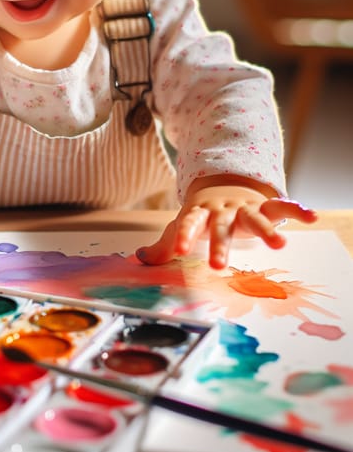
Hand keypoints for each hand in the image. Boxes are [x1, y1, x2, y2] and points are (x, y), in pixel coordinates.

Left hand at [136, 176, 316, 268]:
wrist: (221, 185)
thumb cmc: (200, 214)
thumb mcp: (181, 226)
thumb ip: (165, 245)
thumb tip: (140, 258)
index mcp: (198, 213)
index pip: (188, 224)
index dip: (184, 236)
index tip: (180, 251)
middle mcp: (221, 210)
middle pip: (221, 228)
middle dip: (220, 246)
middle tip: (218, 266)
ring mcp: (244, 207)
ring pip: (255, 217)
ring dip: (267, 229)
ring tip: (279, 244)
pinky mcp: (263, 206)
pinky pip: (281, 206)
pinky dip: (296, 210)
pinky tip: (312, 217)